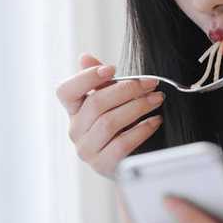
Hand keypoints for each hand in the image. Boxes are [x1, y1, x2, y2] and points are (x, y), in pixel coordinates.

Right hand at [55, 53, 163, 176]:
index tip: (112, 69)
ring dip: (138, 107)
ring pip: (109, 122)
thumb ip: (100, 81)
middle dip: (127, 89)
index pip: (65, 91)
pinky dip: (141, 130)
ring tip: (157, 99)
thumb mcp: (112, 101)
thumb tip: (85, 57)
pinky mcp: (102, 165)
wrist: (130, 162)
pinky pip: (122, 144)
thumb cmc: (121, 126)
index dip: (85, 78)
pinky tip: (155, 121)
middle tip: (151, 83)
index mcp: (74, 111)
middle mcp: (75, 130)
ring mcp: (86, 150)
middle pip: (96, 104)